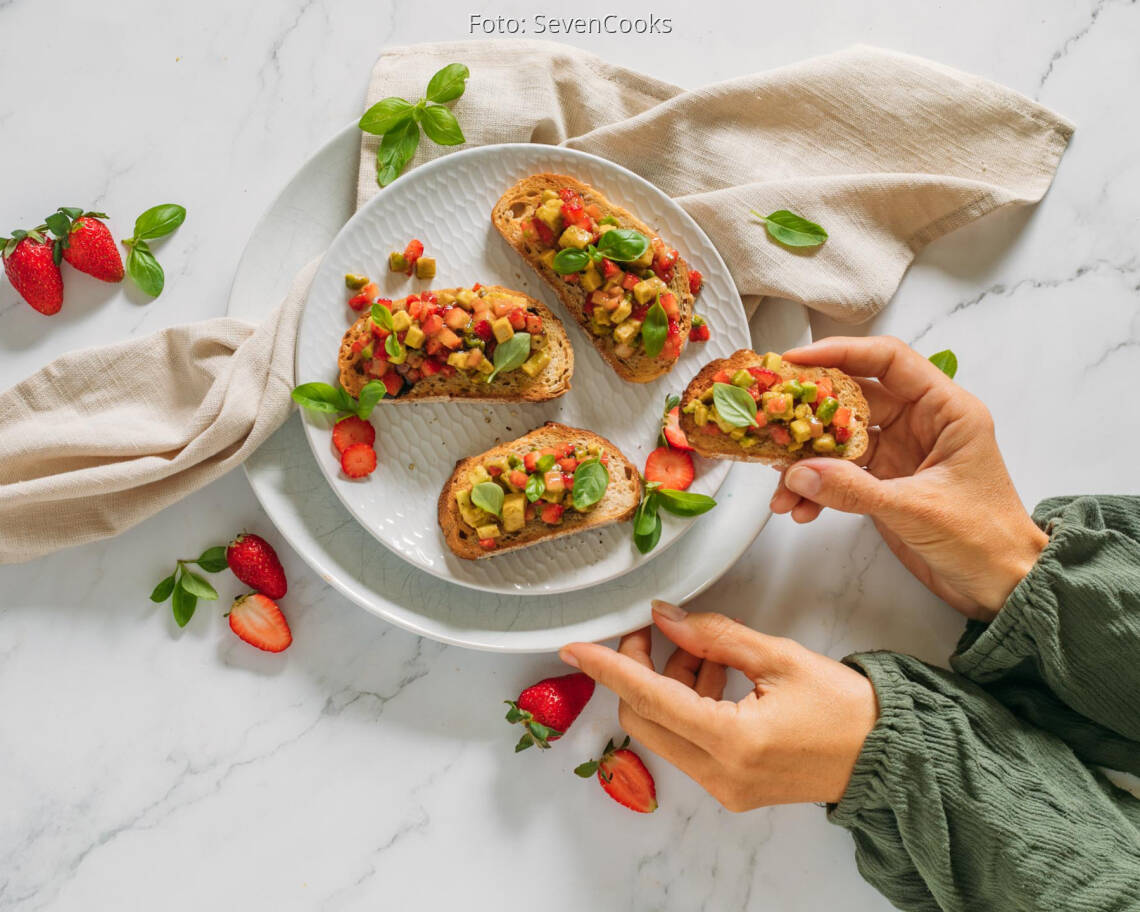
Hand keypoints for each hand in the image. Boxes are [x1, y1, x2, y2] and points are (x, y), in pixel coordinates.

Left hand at [560, 603, 877, 810]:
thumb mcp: (780, 657)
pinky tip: (715, 672)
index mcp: (732, 741)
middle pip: (645, 717)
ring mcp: (724, 787)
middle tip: (657, 631)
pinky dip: (688, 703)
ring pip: (664, 729)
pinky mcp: (731, 788)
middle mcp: (720, 774)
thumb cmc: (847, 709)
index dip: (607, 668)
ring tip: (702, 647)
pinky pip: (687, 742)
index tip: (575, 648)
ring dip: (668, 683)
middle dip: (639, 669)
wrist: (889, 757)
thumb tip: (665, 617)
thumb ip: (715, 635)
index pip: (649, 697)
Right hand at [770, 336, 1046, 620]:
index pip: (888, 361)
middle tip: (773, 422)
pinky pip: (838, 476)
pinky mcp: (884, 482)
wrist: (1001, 585)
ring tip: (781, 486)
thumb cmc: (986, 539)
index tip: (797, 360)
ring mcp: (900, 452)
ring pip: (839, 441)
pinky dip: (816, 490)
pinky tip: (800, 508)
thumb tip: (800, 473)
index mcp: (945, 410)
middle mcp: (920, 423)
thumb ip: (855, 490)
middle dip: (810, 416)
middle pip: (853, 400)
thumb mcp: (918, 509)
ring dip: (807, 462)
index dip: (841, 353)